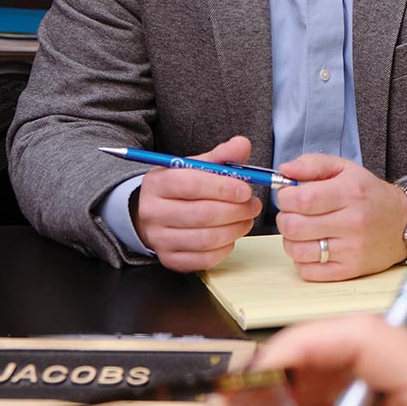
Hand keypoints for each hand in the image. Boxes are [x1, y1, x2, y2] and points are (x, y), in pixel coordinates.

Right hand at [133, 136, 261, 271]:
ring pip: (205, 239)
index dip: (223, 188)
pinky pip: (203, 260)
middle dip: (235, 211)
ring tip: (246, 219)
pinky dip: (224, 249)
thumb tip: (242, 145)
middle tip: (253, 205)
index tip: (246, 190)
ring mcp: (159, 239)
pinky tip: (231, 236)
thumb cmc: (180, 187)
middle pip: (201, 214)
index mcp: (158, 183)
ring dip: (235, 230)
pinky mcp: (169, 260)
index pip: (191, 185)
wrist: (153, 212)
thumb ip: (220, 155)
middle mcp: (153, 212)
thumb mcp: (194, 165)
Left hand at [275, 156, 406, 280]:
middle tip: (292, 213)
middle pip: (295, 226)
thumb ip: (312, 164)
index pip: (302, 199)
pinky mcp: (350, 270)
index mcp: (349, 193)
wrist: (403, 222)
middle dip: (285, 218)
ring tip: (301, 231)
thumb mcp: (345, 169)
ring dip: (290, 240)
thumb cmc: (370, 195)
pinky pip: (308, 271)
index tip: (287, 196)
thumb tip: (284, 171)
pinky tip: (311, 247)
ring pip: (297, 250)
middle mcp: (352, 222)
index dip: (285, 198)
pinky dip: (301, 259)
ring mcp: (351, 249)